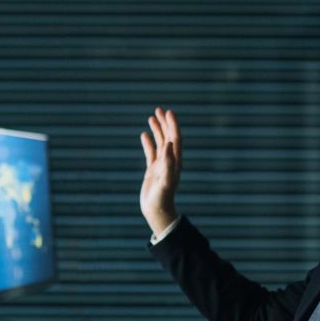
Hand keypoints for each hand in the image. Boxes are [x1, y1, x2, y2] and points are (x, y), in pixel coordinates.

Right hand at [140, 107, 181, 234]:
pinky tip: (143, 134)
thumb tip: (168, 144)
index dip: (173, 125)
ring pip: (160, 143)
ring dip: (157, 130)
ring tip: (152, 117)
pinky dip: (148, 142)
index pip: (175, 139)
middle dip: (165, 123)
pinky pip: (150, 152)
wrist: (157, 211)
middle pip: (169, 137)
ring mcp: (161, 165)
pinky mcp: (153, 170)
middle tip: (159, 109)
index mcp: (175, 162)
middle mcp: (169, 161)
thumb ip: (168, 163)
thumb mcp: (166, 181)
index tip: (168, 112)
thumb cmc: (162, 198)